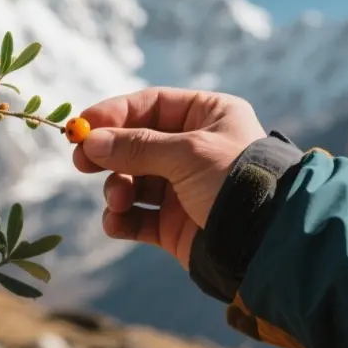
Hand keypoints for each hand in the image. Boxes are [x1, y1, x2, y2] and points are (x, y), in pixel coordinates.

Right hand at [73, 87, 265, 268]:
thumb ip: (135, 146)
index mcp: (208, 116)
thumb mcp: (186, 153)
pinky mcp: (174, 224)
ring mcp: (183, 188)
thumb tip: (90, 141)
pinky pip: (137, 217)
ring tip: (118, 200)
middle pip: (135, 143)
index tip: (81, 126)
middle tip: (81, 163)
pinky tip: (116, 222)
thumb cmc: (236, 181)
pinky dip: (121, 219)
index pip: (151, 105)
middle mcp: (194, 149)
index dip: (114, 114)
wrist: (266, 242)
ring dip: (117, 190)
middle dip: (108, 154)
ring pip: (132, 182)